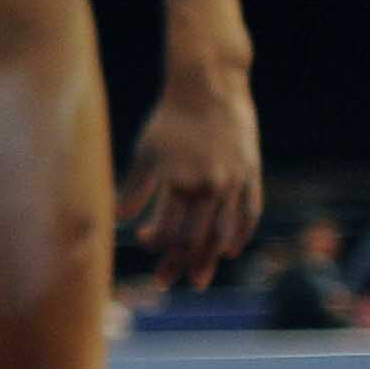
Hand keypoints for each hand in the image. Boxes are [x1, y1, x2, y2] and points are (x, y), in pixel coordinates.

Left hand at [122, 65, 260, 288]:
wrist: (209, 87)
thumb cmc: (169, 118)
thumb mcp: (145, 151)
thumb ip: (134, 188)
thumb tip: (117, 221)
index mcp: (180, 181)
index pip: (170, 229)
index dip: (158, 245)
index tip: (147, 246)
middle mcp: (210, 186)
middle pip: (196, 239)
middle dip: (180, 263)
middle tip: (166, 281)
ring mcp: (235, 182)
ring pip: (224, 232)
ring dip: (210, 259)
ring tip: (199, 279)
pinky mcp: (252, 174)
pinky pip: (251, 212)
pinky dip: (241, 234)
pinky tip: (231, 250)